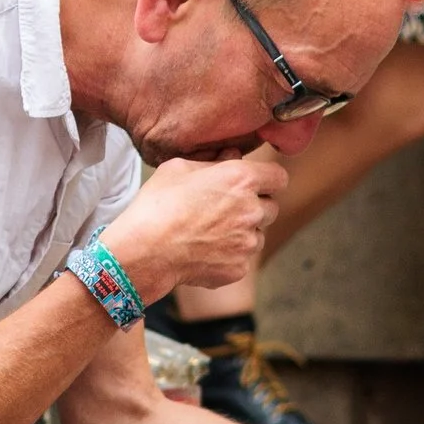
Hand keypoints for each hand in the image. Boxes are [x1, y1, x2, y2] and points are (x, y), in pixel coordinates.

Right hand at [105, 151, 287, 303]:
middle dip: (253, 207)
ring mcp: (248, 242)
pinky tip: (202, 251)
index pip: (278, 177)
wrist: (144, 250)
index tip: (253, 184)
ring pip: (257, 235)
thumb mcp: (177, 169)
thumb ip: (212, 161)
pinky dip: (227, 256)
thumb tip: (230, 156)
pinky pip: (240, 259)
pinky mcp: (239, 267)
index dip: (266, 180)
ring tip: (209, 233)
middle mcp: (252, 210)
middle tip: (224, 210)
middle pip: (270, 207)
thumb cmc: (157, 205)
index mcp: (241, 179)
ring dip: (242, 233)